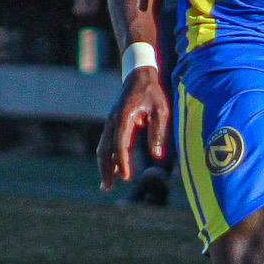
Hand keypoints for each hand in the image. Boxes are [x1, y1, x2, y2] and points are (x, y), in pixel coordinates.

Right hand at [98, 68, 168, 190]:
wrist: (139, 75)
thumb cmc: (152, 92)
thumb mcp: (161, 110)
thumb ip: (158, 132)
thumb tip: (157, 156)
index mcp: (124, 117)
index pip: (120, 144)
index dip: (122, 162)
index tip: (126, 177)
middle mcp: (113, 120)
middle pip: (105, 149)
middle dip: (105, 170)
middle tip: (107, 188)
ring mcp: (110, 122)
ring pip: (103, 148)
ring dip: (104, 166)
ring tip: (106, 185)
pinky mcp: (112, 123)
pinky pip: (106, 143)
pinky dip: (107, 158)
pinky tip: (112, 170)